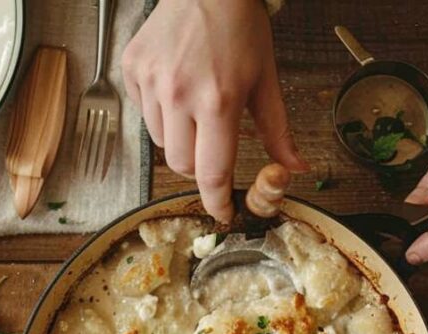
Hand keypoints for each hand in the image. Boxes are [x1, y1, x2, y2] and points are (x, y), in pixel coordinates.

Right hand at [122, 0, 307, 220]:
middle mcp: (179, 95)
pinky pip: (145, 114)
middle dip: (200, 168)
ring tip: (196, 108)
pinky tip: (177, 88)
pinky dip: (162, 114)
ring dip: (181, 139)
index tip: (222, 212)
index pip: (211, 174)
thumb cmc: (239, 27)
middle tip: (214, 149)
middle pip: (182, 166)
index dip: (217, 201)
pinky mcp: (133, 70)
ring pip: (162, 143)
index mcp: (217, 101)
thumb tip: (294, 170)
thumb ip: (277, 131)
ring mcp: (151, 83)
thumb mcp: (266, 79)